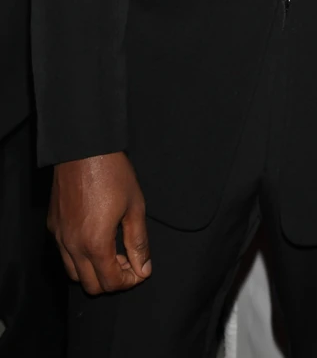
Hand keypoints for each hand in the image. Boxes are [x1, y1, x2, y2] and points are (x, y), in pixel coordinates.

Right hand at [48, 152, 150, 294]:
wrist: (84, 149)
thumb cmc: (113, 174)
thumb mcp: (135, 206)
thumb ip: (139, 242)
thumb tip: (144, 268)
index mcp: (95, 243)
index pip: (110, 282)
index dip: (129, 281)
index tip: (140, 270)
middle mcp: (72, 246)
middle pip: (90, 285)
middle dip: (112, 280)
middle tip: (128, 261)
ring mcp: (59, 237)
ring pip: (74, 273)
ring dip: (94, 271)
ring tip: (113, 250)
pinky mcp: (53, 226)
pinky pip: (64, 254)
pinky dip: (80, 256)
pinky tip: (96, 238)